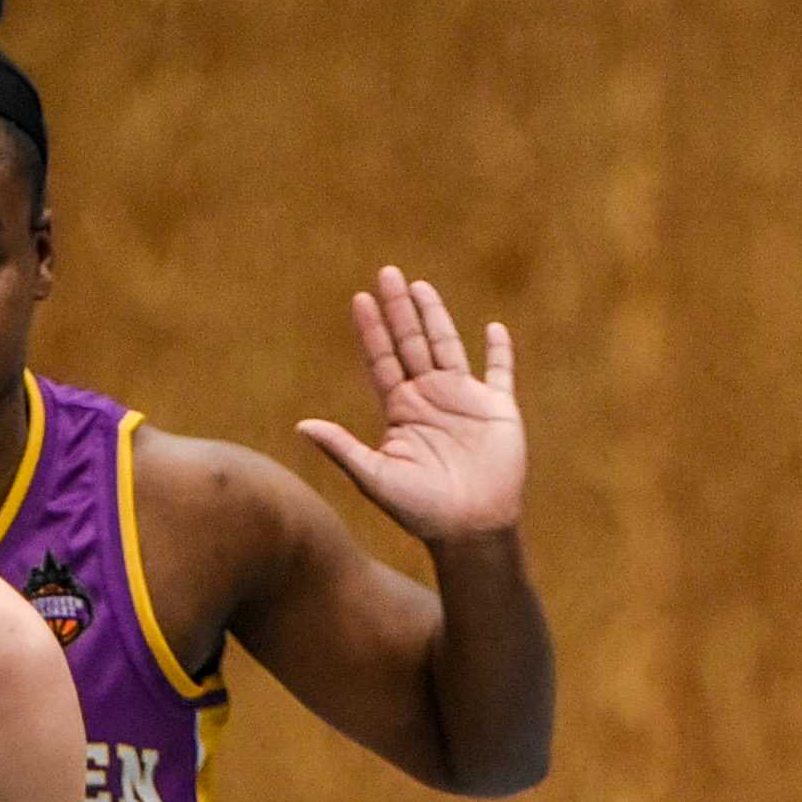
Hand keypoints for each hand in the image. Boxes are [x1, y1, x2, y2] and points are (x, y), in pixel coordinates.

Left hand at [297, 267, 524, 546]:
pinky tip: (493, 329)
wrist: (468, 528)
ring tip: (419, 287)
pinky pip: (500, 373)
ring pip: (447, 347)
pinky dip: (499, 352)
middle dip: (399, 310)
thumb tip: (301, 425)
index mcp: (401, 412)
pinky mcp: (498, 409)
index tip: (359, 299)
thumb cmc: (419, 510)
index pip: (382, 361)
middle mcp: (429, 400)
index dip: (372, 331)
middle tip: (387, 273)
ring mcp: (464, 401)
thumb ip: (341, 447)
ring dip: (435, 317)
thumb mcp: (374, 477)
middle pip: (411, 344)